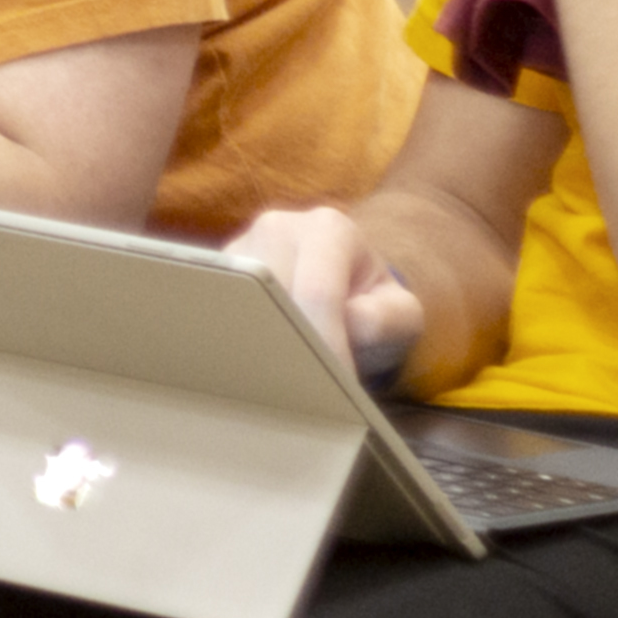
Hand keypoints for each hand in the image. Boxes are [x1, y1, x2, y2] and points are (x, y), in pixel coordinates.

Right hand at [231, 204, 424, 386]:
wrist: (348, 293)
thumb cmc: (375, 308)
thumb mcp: (402, 315)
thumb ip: (387, 319)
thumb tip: (349, 322)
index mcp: (328, 229)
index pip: (318, 292)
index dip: (324, 342)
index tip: (331, 388)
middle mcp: (277, 228)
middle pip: (271, 296)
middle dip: (288, 346)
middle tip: (303, 390)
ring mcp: (240, 247)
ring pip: (237, 303)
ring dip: (257, 344)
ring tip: (281, 379)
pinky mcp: (215, 274)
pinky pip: (217, 309)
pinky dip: (236, 340)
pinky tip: (255, 365)